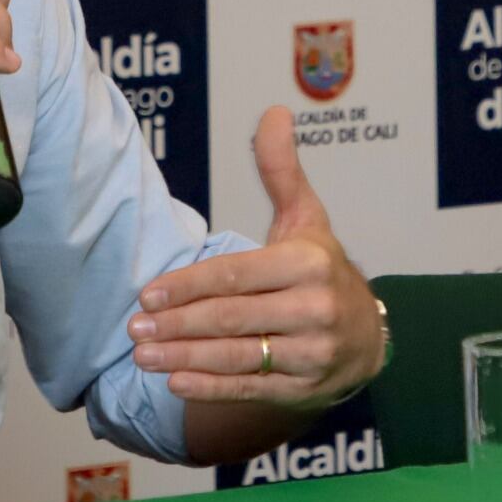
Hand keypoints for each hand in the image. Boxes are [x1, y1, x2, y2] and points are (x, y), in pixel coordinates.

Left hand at [126, 107, 383, 406]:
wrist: (367, 338)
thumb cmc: (322, 271)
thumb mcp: (307, 219)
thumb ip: (281, 170)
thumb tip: (274, 112)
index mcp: (309, 264)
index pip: (237, 275)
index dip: (189, 285)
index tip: (148, 292)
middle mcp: (314, 310)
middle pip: (231, 318)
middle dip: (177, 323)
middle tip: (134, 325)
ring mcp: (311, 354)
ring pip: (237, 356)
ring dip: (184, 358)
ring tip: (142, 355)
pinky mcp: (304, 389)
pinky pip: (249, 388)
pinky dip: (210, 388)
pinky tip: (174, 381)